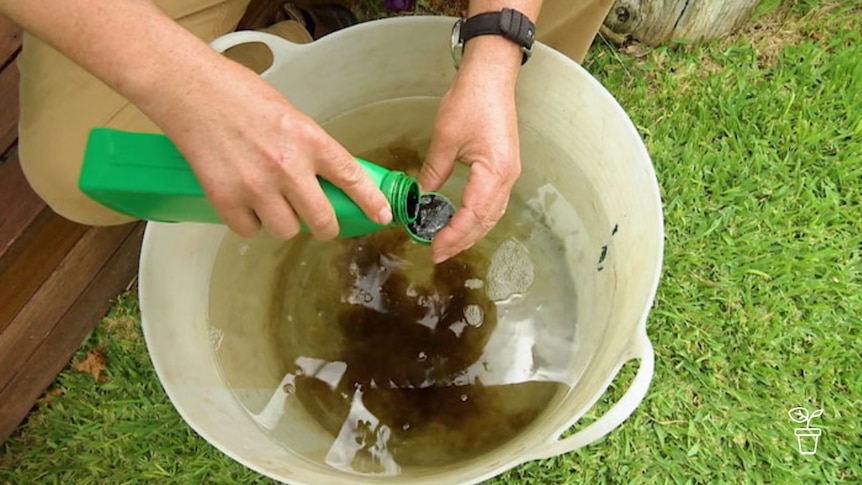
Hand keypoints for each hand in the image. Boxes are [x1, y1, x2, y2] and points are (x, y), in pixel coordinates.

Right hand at [145, 55, 392, 239]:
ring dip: (283, 222)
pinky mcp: (226, 199)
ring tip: (269, 200)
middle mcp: (288, 167)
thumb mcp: (289, 114)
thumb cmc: (237, 93)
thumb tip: (326, 177)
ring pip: (286, 230)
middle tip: (319, 221)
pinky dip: (248, 222)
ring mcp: (256, 186)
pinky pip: (249, 230)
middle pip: (322, 221)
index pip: (352, 177)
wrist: (189, 89)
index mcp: (309, 139)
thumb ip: (309, 147)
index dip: (370, 202)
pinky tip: (242, 201)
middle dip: (324, 226)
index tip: (382, 217)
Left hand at [419, 36, 521, 262]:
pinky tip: (464, 220)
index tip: (434, 248)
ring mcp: (509, 173)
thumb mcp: (445, 139)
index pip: (472, 216)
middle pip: (485, 221)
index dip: (453, 236)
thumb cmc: (471, 101)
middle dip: (462, 240)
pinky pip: (494, 202)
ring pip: (492, 214)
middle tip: (438, 253)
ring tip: (449, 243)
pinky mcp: (506, 167)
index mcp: (494, 172)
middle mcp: (507, 177)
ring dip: (471, 232)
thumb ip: (433, 172)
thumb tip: (420, 196)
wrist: (491, 76)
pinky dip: (479, 217)